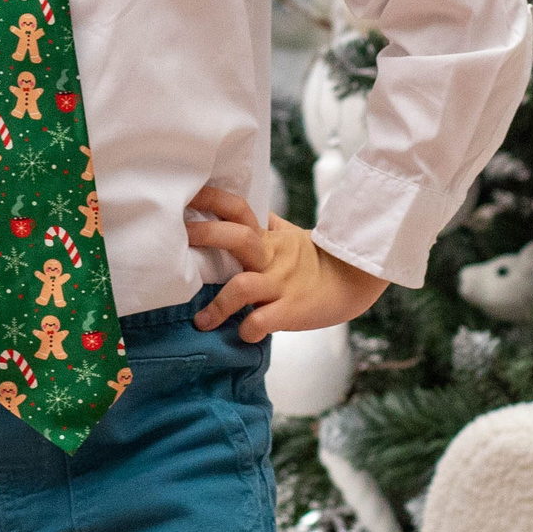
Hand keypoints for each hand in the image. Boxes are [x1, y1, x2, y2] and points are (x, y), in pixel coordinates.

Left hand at [185, 184, 389, 341]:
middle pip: (238, 238)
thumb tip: (249, 206)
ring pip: (243, 287)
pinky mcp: (290, 311)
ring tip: (201, 321)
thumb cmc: (315, 261)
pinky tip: (241, 334)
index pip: (239, 210)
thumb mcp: (290, 236)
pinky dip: (248, 330)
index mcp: (268, 239)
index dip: (213, 200)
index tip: (187, 197)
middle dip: (207, 234)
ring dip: (218, 304)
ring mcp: (280, 285)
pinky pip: (263, 321)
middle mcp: (270, 259)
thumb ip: (267, 224)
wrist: (354, 282)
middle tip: (179, 238)